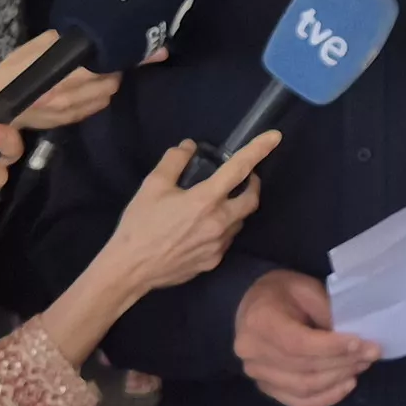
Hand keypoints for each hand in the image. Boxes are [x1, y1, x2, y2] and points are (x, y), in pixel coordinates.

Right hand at [0, 33, 120, 131]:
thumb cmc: (8, 75)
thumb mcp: (29, 50)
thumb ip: (55, 43)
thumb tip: (77, 37)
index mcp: (59, 80)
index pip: (99, 71)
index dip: (108, 59)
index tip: (108, 49)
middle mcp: (68, 100)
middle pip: (108, 86)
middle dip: (112, 72)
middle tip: (107, 61)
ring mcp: (68, 114)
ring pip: (103, 99)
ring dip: (106, 86)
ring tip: (102, 74)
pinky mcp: (66, 122)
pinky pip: (92, 110)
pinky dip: (97, 99)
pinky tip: (92, 89)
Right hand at [98, 134, 275, 295]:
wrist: (131, 269)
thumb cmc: (141, 225)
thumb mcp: (152, 185)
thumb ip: (174, 161)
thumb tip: (189, 147)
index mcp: (206, 200)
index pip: (239, 169)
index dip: (258, 150)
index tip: (274, 137)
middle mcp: (220, 223)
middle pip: (252, 199)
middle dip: (252, 185)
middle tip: (242, 178)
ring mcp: (219, 246)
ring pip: (239, 221)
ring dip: (235, 208)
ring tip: (216, 203)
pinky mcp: (214, 262)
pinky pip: (226, 239)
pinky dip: (222, 227)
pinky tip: (202, 227)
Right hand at [234, 267, 378, 405]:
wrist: (252, 307)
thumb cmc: (281, 293)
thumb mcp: (305, 288)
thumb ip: (326, 311)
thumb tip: (353, 338)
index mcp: (259, 322)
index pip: (298, 343)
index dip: (331, 347)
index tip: (360, 343)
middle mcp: (253, 353)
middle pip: (304, 367)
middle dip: (343, 362)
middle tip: (371, 353)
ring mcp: (258, 375)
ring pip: (304, 387)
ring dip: (339, 379)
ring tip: (362, 365)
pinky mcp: (267, 389)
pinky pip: (299, 403)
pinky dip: (327, 398)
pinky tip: (346, 384)